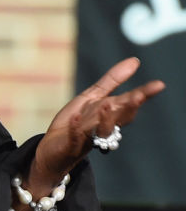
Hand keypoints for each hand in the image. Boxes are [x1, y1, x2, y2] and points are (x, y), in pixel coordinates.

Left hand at [22, 57, 164, 204]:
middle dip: (129, 107)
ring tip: (106, 104)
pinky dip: (75, 128)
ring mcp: (88, 137)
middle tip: (138, 96)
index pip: (128, 104)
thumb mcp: (91, 97)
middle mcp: (103, 127)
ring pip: (101, 130)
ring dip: (105, 118)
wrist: (53, 149)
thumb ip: (112, 80)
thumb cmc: (76, 122)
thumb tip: (135, 61)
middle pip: (119, 117)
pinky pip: (75, 138)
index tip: (158, 84)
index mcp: (110, 114)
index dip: (142, 95)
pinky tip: (75, 117)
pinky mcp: (70, 145)